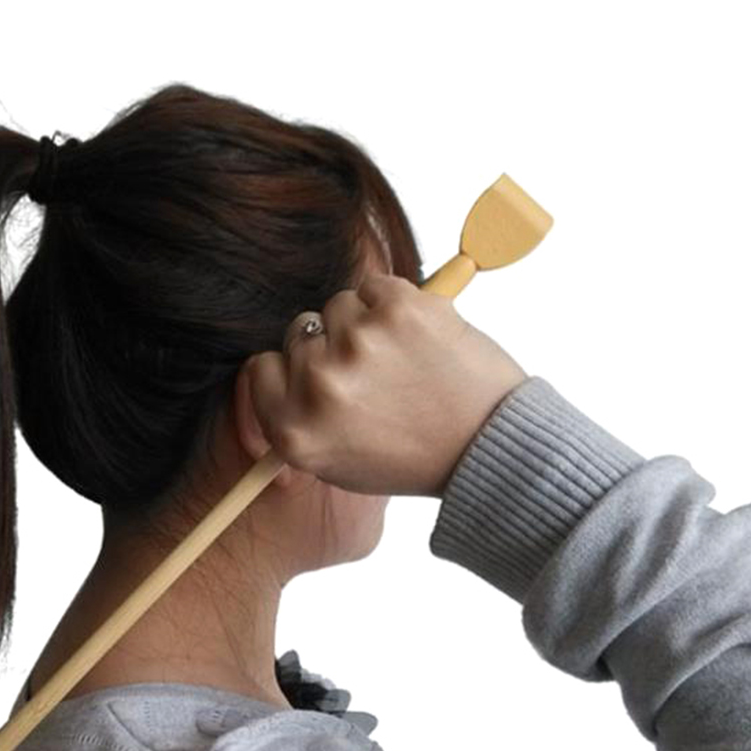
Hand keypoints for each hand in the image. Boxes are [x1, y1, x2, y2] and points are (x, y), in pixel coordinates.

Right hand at [238, 272, 528, 497]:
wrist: (489, 445)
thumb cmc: (416, 457)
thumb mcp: (336, 464)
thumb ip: (297, 423)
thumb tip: (278, 376)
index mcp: (297, 430)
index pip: (261, 368)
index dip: (290, 369)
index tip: (316, 376)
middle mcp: (320, 386)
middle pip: (300, 331)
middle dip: (332, 346)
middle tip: (375, 377)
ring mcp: (358, 343)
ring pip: (339, 305)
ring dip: (365, 324)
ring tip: (403, 362)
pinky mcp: (398, 309)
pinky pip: (375, 286)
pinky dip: (396, 304)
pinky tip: (418, 341)